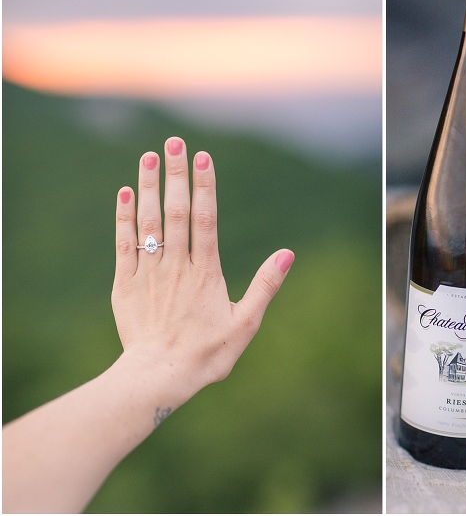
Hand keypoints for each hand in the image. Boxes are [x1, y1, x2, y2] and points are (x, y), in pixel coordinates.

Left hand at [111, 137, 293, 404]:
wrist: (158, 377)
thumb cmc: (208, 353)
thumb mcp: (246, 322)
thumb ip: (265, 285)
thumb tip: (288, 253)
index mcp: (205, 272)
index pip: (205, 219)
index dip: (204, 186)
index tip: (202, 156)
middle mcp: (175, 266)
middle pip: (175, 212)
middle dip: (175, 174)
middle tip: (174, 142)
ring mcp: (147, 273)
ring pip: (148, 223)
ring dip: (148, 187)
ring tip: (149, 157)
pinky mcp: (125, 285)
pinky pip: (124, 245)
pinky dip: (124, 218)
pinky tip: (125, 194)